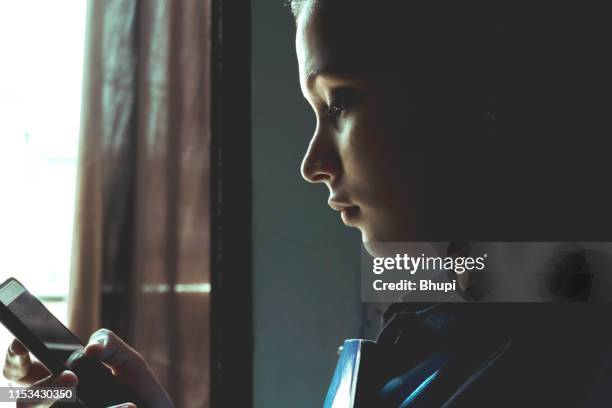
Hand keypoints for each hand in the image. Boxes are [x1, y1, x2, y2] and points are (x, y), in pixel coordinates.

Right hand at [3, 330, 172, 407]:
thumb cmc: (138, 391)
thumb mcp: (129, 362)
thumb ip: (110, 344)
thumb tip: (90, 349)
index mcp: (58, 379)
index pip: (20, 370)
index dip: (14, 358)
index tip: (23, 345)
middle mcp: (56, 403)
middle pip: (25, 401)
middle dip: (42, 390)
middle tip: (71, 379)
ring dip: (68, 402)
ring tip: (98, 393)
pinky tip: (128, 407)